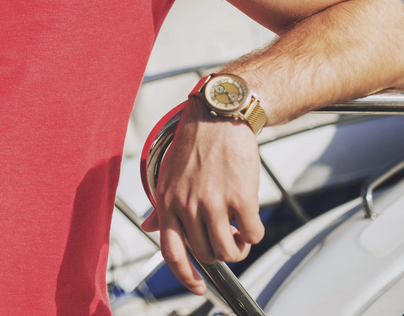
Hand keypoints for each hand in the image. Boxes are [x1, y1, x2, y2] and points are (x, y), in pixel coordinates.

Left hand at [140, 99, 264, 294]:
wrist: (218, 116)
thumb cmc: (193, 145)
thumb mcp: (168, 174)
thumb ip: (161, 205)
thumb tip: (147, 227)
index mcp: (167, 201)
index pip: (171, 252)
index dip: (185, 276)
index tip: (197, 288)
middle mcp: (188, 205)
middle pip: (205, 254)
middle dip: (219, 254)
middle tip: (227, 239)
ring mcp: (214, 202)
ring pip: (229, 251)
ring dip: (239, 249)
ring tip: (240, 233)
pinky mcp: (240, 197)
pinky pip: (253, 234)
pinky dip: (255, 233)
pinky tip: (251, 219)